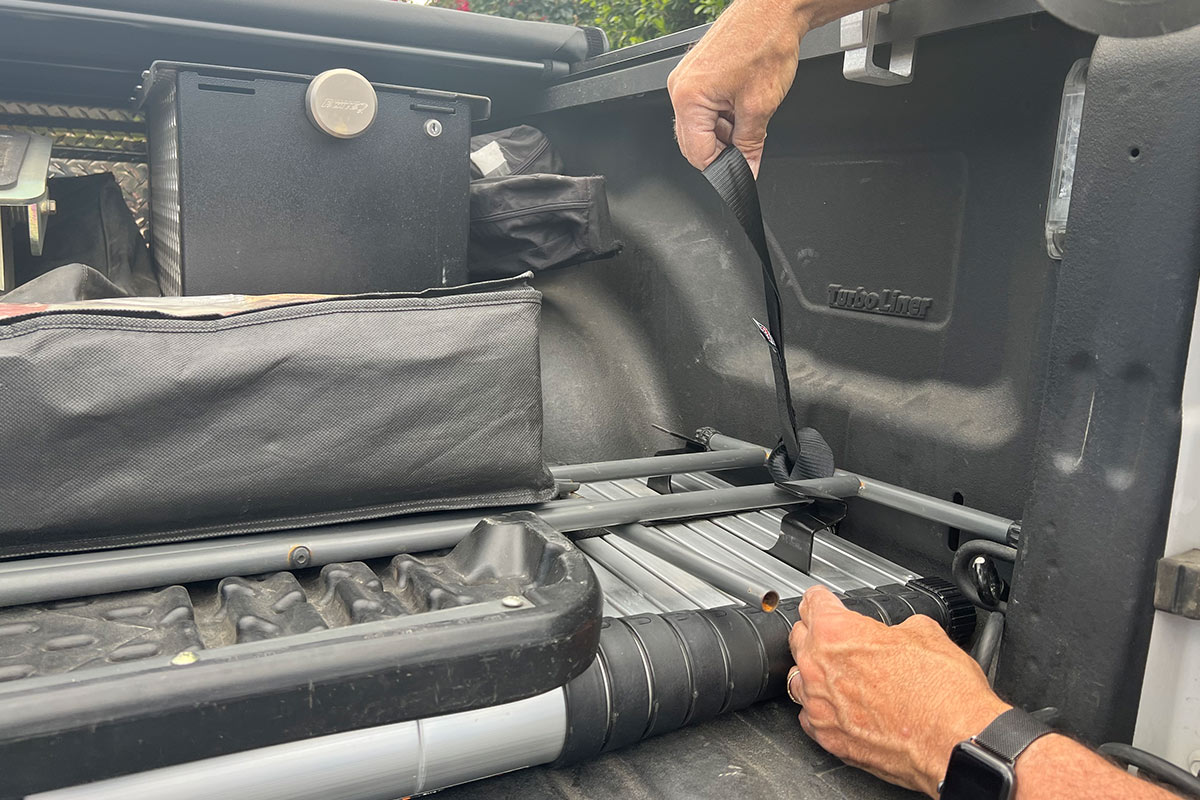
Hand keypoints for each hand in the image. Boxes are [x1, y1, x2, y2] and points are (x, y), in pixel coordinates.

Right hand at [667, 0, 809, 176]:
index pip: (697, 153)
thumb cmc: (765, 42)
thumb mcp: (760, 106)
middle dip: (721, 149)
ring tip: (750, 117)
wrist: (774, 8)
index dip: (722, 167)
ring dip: (724, 131)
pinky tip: (742, 105)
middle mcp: (680, 87)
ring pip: (700, 124)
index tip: (740, 170)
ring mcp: (686, 78)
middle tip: (748, 148)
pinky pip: (703, 106)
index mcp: (688, 98)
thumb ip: (749, 145)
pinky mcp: (697, 71)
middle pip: (693, 141)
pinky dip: (722, 113)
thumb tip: (746, 168)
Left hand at [787, 586, 1010, 796]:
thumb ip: (897, 626)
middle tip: (834, 637)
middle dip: (815, 633)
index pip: (813, 602)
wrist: (957, 743)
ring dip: (814, 673)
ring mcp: (820, 706)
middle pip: (799, 638)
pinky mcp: (828, 738)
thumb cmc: (944, 692)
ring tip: (838, 675)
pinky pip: (810, 716)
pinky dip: (822, 710)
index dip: (822, 598)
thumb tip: (897, 630)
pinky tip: (842, 708)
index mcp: (837, 632)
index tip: (823, 601)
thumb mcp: (926, 633)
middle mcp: (819, 668)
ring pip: (799, 679)